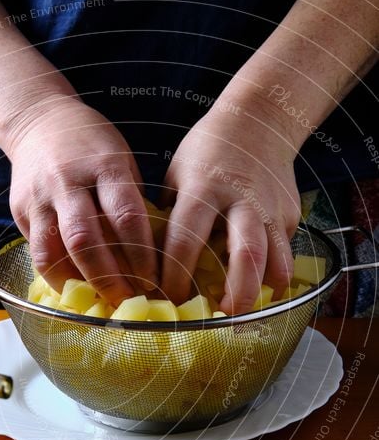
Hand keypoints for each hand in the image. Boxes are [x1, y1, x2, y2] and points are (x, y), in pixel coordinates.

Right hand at [7, 97, 157, 305]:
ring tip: (99, 301)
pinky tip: (75, 288)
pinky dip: (57, 276)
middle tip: (128, 299)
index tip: (153, 280)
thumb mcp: (122, 162)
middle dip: (109, 277)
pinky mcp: (21, 211)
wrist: (39, 121)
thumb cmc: (93, 147)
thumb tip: (149, 259)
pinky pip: (38, 252)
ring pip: (54, 251)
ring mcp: (40, 197)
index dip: (141, 255)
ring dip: (79, 282)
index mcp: (104, 165)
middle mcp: (68, 181)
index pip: (126, 217)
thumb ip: (131, 205)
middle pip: (86, 239)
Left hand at [161, 101, 300, 313]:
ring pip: (276, 260)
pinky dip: (271, 274)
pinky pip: (283, 253)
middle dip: (236, 294)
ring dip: (261, 291)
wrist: (259, 120)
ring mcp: (271, 209)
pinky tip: (255, 284)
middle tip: (222, 319)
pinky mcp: (290, 215)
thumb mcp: (176, 175)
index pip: (186, 240)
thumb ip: (166, 217)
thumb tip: (148, 264)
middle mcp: (241, 200)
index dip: (175, 275)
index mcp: (203, 189)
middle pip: (246, 255)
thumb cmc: (206, 151)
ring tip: (243, 311)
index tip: (167, 298)